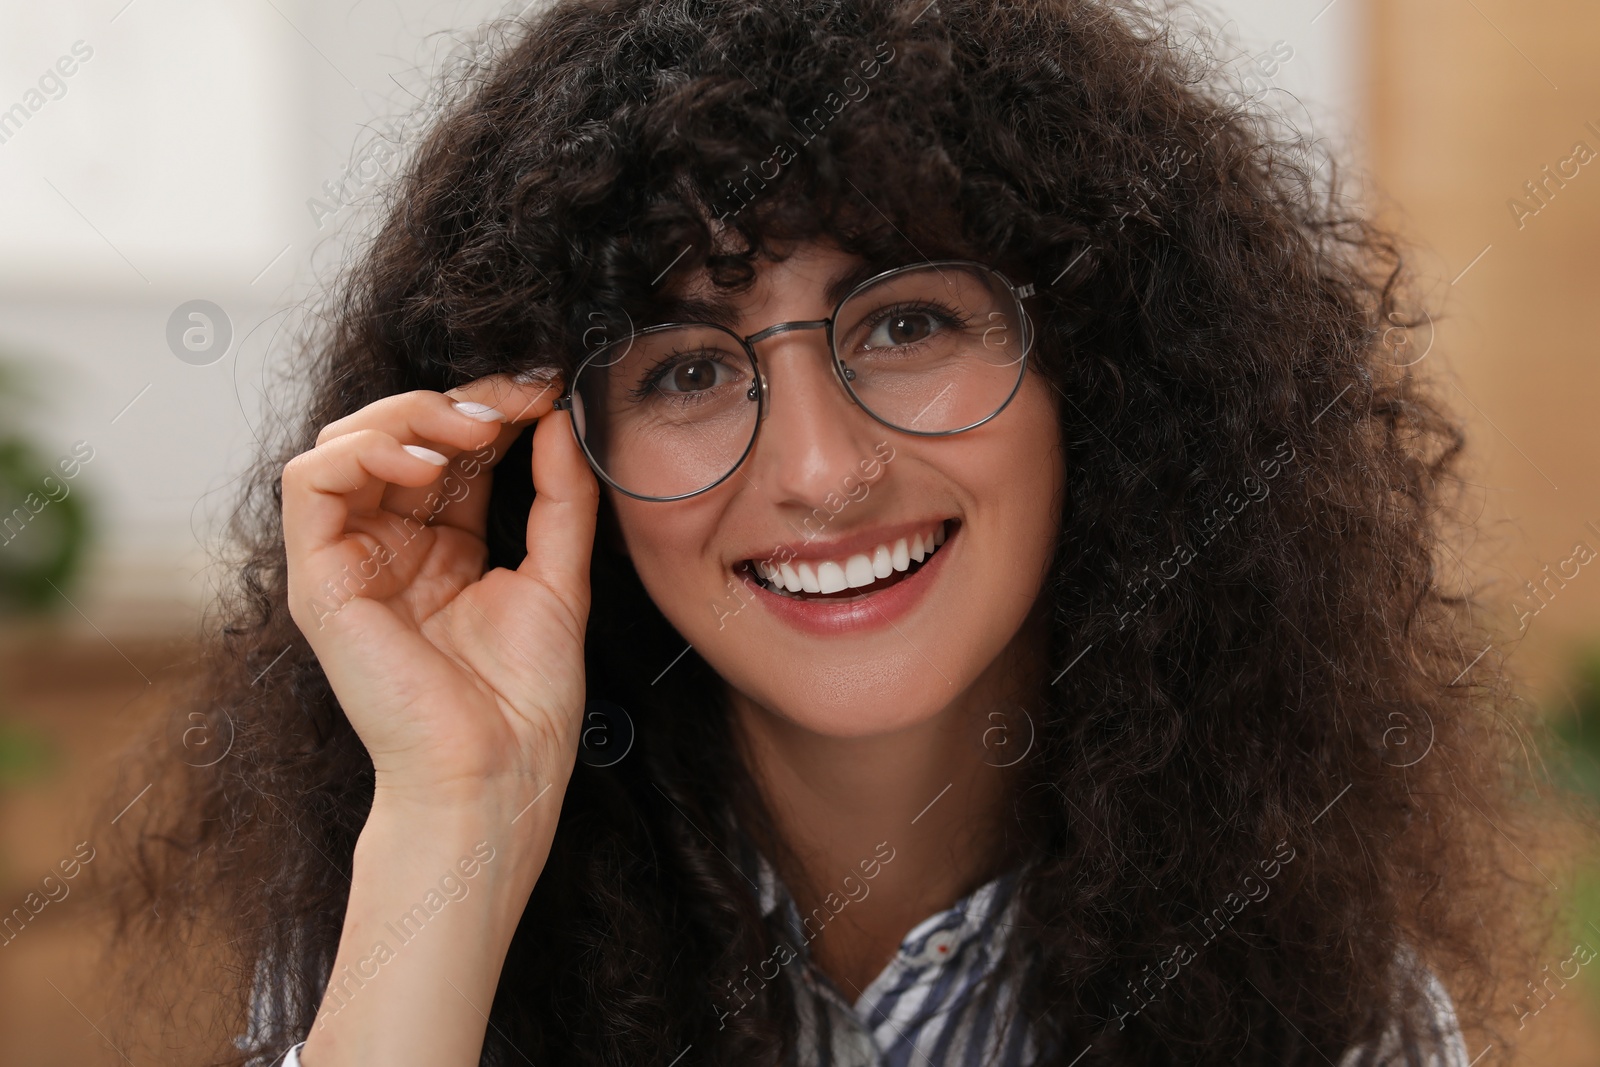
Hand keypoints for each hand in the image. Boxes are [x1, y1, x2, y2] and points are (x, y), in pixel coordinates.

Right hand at [282, 372, 596, 811]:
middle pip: (397, 434)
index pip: (449, 449)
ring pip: (346, 440)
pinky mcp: (318, 580)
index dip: (492, 408)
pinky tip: (427, 464)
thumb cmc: (525, 698)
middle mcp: (388, 546)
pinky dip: (365, 450)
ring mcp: (348, 561)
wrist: (496, 771)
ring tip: (475, 430)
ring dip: (410, 415)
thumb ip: (559, 496)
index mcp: (440, 547)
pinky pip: (310, 481)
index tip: (546, 389)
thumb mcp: (558, 575)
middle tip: (516, 399)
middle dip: (458, 400)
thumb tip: (560, 418)